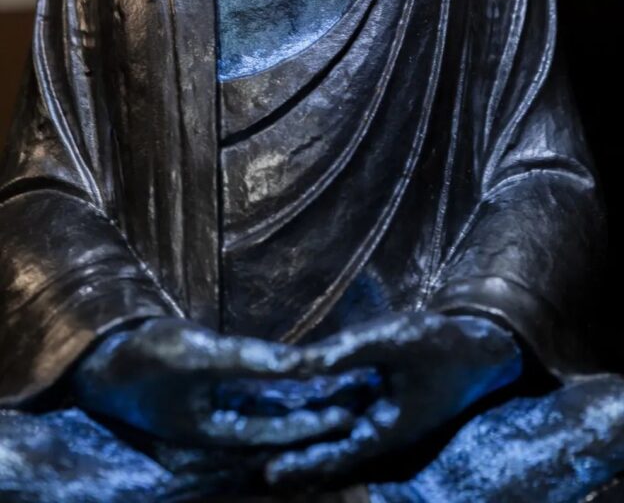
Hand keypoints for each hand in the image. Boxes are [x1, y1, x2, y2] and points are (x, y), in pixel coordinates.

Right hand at [72, 317, 373, 449]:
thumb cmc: (145, 356)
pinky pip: (250, 398)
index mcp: (212, 433)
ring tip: (336, 390)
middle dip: (312, 418)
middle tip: (356, 404)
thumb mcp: (198, 354)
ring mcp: (209, 413)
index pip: (276, 433)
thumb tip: (299, 363)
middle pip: (274, 429)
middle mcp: (215, 430)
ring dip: (298, 403)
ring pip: (265, 413)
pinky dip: (276, 389)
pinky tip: (297, 375)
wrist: (101, 356)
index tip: (349, 413)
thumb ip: (249, 360)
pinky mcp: (206, 393)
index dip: (312, 423)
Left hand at [265, 311, 521, 488]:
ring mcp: (379, 416)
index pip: (337, 455)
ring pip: (333, 430)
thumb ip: (348, 350)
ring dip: (302, 432)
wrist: (477, 345)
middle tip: (249, 457)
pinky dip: (319, 411)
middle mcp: (379, 430)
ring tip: (259, 435)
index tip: (269, 472)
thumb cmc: (441, 345)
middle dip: (293, 453)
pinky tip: (293, 402)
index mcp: (387, 430)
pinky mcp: (378, 399)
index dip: (303, 463)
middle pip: (329, 449)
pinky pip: (343, 410)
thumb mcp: (395, 339)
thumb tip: (303, 360)